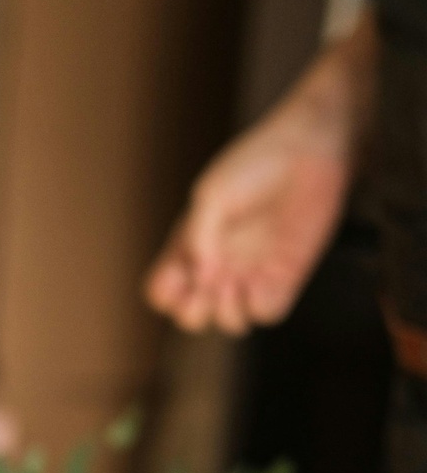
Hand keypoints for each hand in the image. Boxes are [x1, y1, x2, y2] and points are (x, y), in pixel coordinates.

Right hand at [145, 113, 349, 334]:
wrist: (309, 150)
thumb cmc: (254, 164)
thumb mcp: (212, 194)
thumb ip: (198, 235)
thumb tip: (202, 277)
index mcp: (191, 246)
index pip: (163, 291)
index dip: (166, 295)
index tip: (181, 273)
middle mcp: (218, 265)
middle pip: (191, 315)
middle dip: (193, 313)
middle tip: (207, 288)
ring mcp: (251, 273)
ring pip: (228, 322)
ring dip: (226, 314)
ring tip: (235, 284)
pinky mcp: (285, 275)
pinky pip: (267, 312)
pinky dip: (259, 307)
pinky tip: (262, 282)